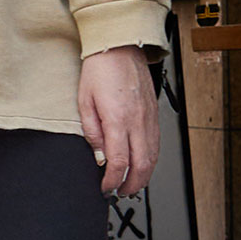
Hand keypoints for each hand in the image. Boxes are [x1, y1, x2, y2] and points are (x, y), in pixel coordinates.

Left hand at [78, 45, 158, 197]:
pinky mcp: (155, 114)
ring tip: (131, 184)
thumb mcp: (84, 102)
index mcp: (119, 119)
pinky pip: (156, 144)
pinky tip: (141, 164)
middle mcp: (138, 121)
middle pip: (141, 166)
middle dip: (131, 185)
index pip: (119, 162)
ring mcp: (149, 118)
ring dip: (143, 176)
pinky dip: (150, 160)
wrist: (120, 46)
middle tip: (119, 192)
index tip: (105, 188)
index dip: (112, 180)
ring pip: (153, 157)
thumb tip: (100, 156)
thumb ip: (92, 132)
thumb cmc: (100, 69)